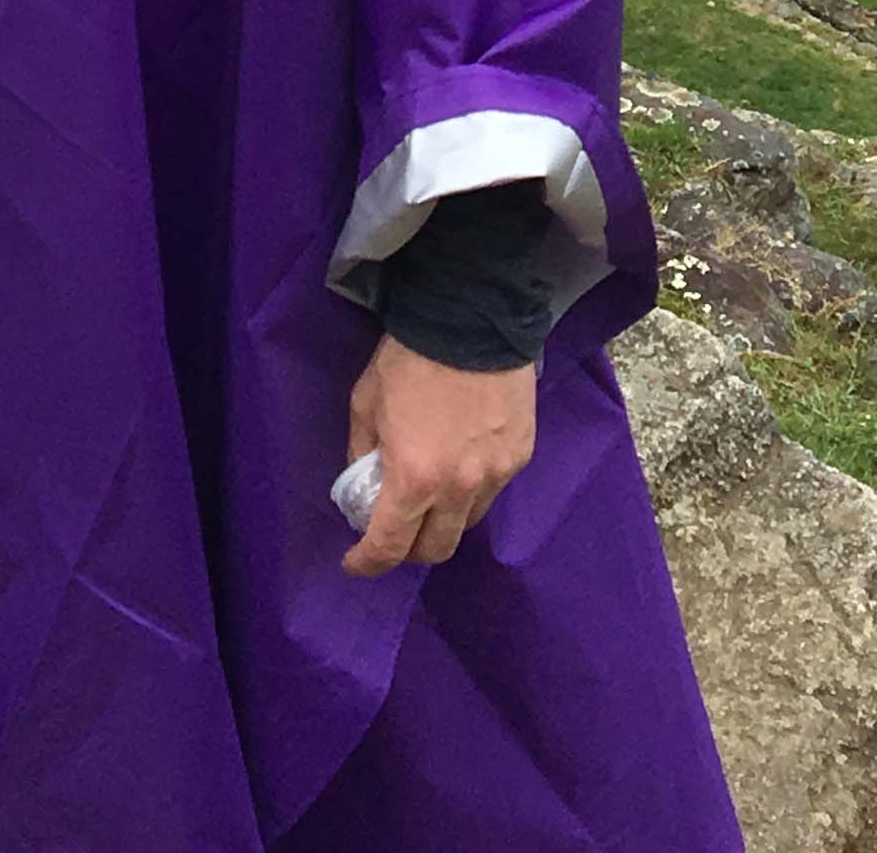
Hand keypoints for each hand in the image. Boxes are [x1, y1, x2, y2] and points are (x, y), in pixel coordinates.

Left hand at [340, 334, 536, 577]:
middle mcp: (459, 488)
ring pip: (467, 522)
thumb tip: (365, 487)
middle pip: (435, 549)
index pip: (390, 547)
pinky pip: (493, 490)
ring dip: (443, 519)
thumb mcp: (366, 403)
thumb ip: (362, 454)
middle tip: (394, 530)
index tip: (354, 562)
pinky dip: (472, 489)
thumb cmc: (408, 357)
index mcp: (414, 478)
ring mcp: (496, 474)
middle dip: (408, 549)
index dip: (368, 562)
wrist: (471, 314)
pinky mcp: (521, 454)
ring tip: (431, 493)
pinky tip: (462, 461)